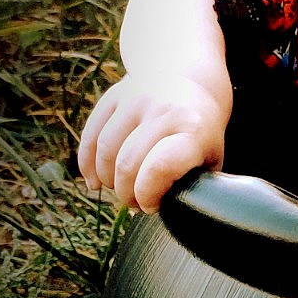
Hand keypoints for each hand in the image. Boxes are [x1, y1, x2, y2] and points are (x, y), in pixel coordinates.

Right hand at [77, 71, 230, 213]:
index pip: (158, 169)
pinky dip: (87, 164)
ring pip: (105, 151)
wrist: (192, 81)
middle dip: (126, 194)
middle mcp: (163, 110)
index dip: (147, 196)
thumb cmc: (200, 133)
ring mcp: (136, 98)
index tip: (151, 206)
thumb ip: (194, 185)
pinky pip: (91, 135)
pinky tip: (94, 181)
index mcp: (192, 130)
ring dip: (107, 181)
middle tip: (134, 203)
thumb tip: (173, 215)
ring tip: (119, 190)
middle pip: (127, 164)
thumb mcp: (210, 158)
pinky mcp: (115, 94)